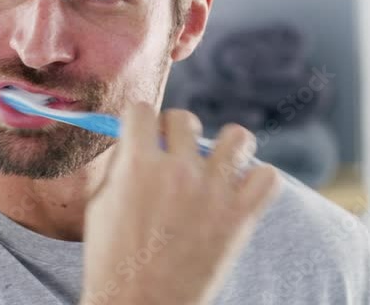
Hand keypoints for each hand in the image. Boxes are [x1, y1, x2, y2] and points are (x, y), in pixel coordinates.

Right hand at [80, 103, 280, 304]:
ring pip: (237, 137)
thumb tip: (133, 139)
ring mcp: (213, 192)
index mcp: (136, 164)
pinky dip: (257, 181)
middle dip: (176, 133)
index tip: (142, 136)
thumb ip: (119, 165)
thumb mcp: (101, 205)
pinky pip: (268, 177)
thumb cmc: (113, 259)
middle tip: (174, 157)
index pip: (143, 110)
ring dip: (226, 148)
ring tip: (217, 167)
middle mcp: (177, 170)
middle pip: (185, 118)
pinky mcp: (240, 217)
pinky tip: (240, 192)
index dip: (140, 122)